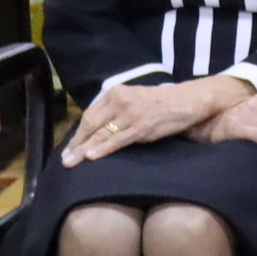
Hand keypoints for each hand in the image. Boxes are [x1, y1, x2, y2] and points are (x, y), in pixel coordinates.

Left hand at [61, 78, 233, 166]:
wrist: (190, 100)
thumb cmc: (164, 103)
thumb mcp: (136, 100)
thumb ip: (118, 111)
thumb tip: (99, 130)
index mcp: (116, 92)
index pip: (90, 115)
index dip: (78, 133)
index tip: (70, 148)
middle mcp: (120, 100)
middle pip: (91, 124)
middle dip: (77, 144)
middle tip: (66, 160)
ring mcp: (130, 113)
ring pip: (101, 133)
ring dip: (84, 150)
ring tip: (73, 162)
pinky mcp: (141, 126)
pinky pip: (117, 139)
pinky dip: (103, 148)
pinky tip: (92, 156)